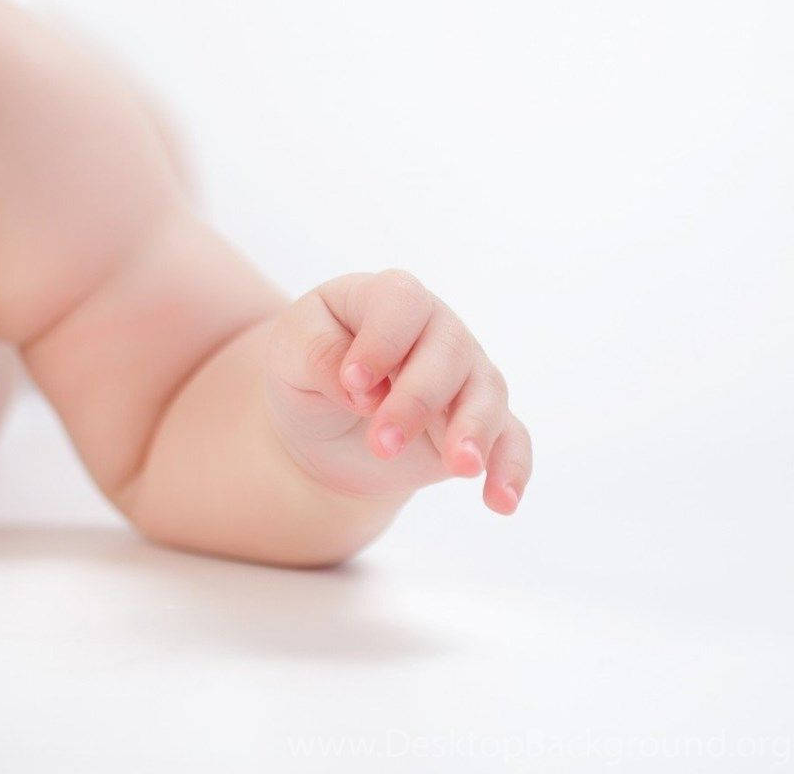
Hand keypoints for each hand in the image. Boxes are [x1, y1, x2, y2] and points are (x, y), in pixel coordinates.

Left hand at [261, 268, 530, 513]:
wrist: (320, 421)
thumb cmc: (305, 368)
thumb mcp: (288, 354)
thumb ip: (318, 355)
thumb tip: (365, 391)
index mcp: (386, 299)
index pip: (401, 302)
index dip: (382, 341)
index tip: (353, 383)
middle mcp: (437, 330)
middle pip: (449, 352)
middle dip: (417, 401)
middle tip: (381, 444)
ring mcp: (465, 375)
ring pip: (486, 393)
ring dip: (472, 432)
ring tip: (459, 468)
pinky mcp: (479, 424)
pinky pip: (512, 440)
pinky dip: (510, 468)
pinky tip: (500, 500)